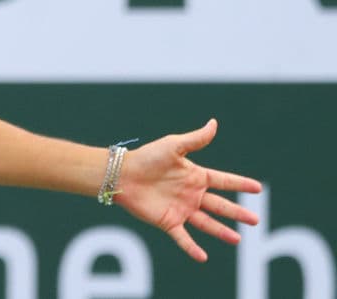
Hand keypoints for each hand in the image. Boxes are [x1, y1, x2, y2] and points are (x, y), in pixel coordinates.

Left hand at [114, 119, 261, 261]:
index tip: (258, 188)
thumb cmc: (146, 157)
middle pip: (220, 205)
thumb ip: (195, 139)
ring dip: (221, 232)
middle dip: (237, 213)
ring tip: (237, 239)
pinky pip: (183, 237)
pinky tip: (203, 257)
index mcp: (195, 176)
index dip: (240, 184)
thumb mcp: (173, 146)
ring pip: (206, 223)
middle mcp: (191, 194)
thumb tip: (214, 123)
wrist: (122, 174)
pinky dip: (192, 248)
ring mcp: (181, 209)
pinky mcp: (168, 221)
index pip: (223, 181)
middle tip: (256, 221)